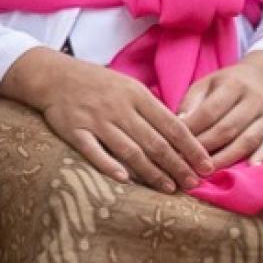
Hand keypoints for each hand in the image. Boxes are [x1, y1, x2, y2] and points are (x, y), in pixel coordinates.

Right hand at [3, 49, 213, 193]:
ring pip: (130, 150)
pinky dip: (109, 165)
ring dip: (151, 172)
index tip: (207, 165)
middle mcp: (120, 108)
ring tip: (169, 188)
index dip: (191, 147)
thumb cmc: (97, 84)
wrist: (54, 75)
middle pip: (155, 142)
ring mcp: (97, 120)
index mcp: (137, 95)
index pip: (172, 125)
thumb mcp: (129, 87)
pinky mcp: (74, 130)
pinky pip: (93, 151)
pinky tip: (124, 180)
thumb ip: (151, 109)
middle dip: (178, 165)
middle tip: (194, 184)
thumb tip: (180, 134)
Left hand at [176, 55, 262, 172]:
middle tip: (186, 163)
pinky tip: (250, 170)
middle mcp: (254, 100)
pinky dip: (261, 158)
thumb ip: (191, 104)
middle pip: (228, 129)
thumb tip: (179, 125)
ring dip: (226, 159)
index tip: (176, 145)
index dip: (192, 130)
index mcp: (233, 85)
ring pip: (247, 141)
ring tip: (206, 172)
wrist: (262, 78)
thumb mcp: (205, 84)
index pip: (210, 112)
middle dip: (205, 148)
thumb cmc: (225, 85)